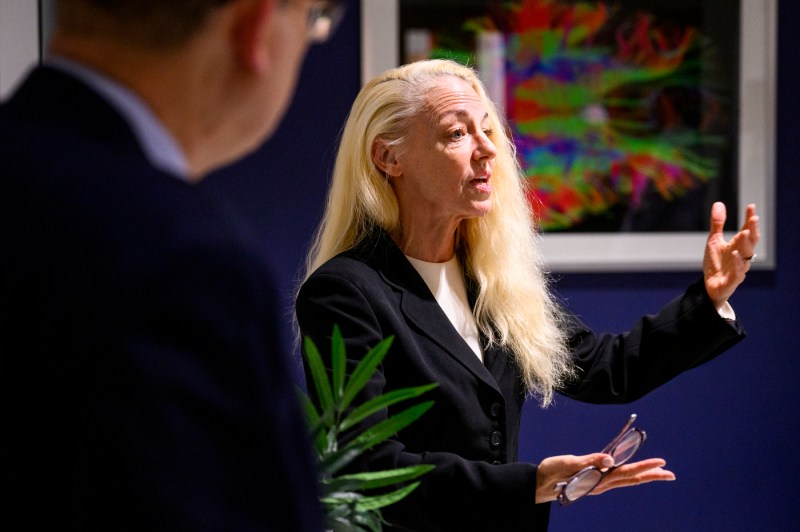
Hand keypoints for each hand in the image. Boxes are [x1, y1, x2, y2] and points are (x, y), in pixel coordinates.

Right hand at [535, 453, 674, 503]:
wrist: (538, 485)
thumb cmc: (551, 473)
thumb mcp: (569, 463)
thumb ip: (590, 461)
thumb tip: (611, 460)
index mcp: (598, 479)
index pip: (627, 472)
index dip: (645, 467)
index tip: (662, 462)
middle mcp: (601, 483)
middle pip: (631, 478)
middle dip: (651, 475)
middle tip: (671, 473)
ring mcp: (598, 483)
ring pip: (626, 479)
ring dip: (643, 475)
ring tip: (658, 472)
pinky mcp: (593, 480)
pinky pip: (617, 478)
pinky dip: (629, 474)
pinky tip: (632, 472)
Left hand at [703, 202, 759, 308]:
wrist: (709, 285)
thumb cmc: (715, 263)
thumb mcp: (713, 241)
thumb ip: (717, 224)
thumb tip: (718, 203)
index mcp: (738, 245)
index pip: (747, 230)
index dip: (749, 219)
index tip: (751, 206)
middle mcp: (741, 255)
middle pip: (751, 242)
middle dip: (753, 230)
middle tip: (753, 219)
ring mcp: (739, 267)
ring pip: (746, 256)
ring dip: (746, 245)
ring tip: (744, 233)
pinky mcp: (733, 280)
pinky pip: (738, 272)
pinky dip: (738, 264)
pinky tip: (735, 254)